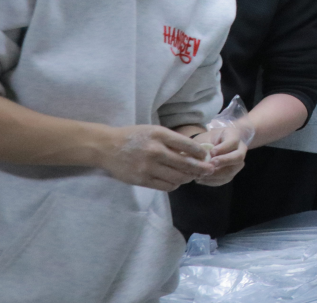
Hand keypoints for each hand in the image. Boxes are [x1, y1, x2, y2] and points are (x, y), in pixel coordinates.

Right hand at [98, 125, 213, 191]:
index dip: (200, 152)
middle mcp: (155, 151)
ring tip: (193, 176)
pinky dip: (175, 184)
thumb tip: (194, 151)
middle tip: (209, 169)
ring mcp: (148, 167)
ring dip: (188, 177)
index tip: (206, 156)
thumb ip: (171, 140)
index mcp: (159, 135)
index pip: (187, 145)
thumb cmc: (133, 136)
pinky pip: (165, 186)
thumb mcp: (154, 131)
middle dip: (201, 168)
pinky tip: (177, 181)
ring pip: (177, 176)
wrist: (107, 147)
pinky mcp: (142, 179)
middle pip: (185, 163)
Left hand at [190, 125, 247, 186]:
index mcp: (234, 136)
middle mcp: (240, 149)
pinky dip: (212, 181)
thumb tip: (201, 159)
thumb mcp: (205, 138)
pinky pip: (224, 180)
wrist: (215, 145)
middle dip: (224, 162)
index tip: (211, 153)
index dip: (222, 149)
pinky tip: (201, 178)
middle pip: (238, 157)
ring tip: (200, 174)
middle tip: (210, 164)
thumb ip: (203, 147)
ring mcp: (238, 163)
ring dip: (215, 174)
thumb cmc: (208, 139)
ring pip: (231, 171)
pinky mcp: (232, 173)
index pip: (233, 142)